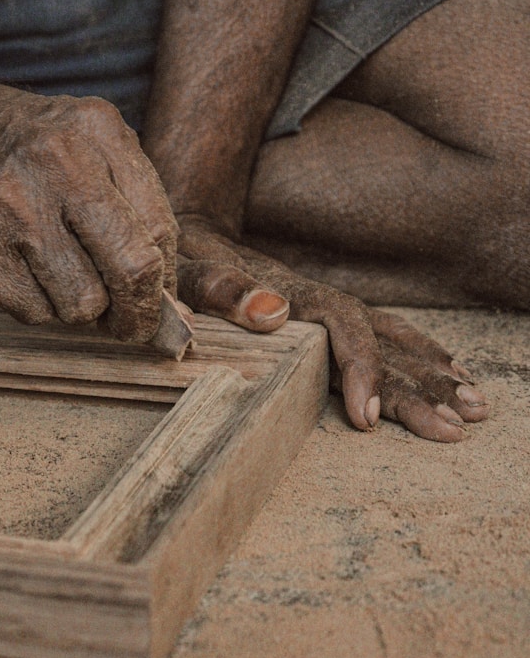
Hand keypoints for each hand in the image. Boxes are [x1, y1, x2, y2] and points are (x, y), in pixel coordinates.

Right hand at [0, 79, 176, 341]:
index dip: (166, 282)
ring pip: (81, 302)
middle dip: (139, 314)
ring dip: (82, 312)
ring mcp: (12, 204)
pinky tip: (32, 284)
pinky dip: (40, 310)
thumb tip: (171, 296)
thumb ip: (133, 199)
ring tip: (68, 288)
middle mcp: (59, 163)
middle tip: (132, 326)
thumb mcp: (86, 139)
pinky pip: (31, 310)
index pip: (160, 230)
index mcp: (98, 131)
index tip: (160, 300)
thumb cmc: (23, 142)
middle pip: (131, 269)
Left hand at [172, 218, 488, 441]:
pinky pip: (382, 333)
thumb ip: (221, 289)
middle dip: (419, 386)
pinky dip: (418, 355)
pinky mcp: (324, 314)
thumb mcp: (186, 271)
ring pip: (391, 339)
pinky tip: (449, 372)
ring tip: (476, 408)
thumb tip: (273, 309)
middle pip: (379, 343)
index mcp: (289, 293)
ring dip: (433, 373)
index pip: (341, 329)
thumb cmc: (181, 258)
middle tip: (456, 427)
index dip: (358, 370)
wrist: (189, 230)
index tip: (368, 416)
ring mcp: (325, 307)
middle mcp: (318, 300)